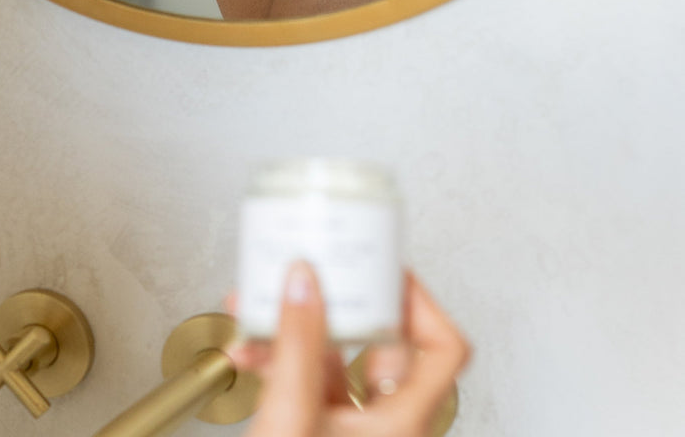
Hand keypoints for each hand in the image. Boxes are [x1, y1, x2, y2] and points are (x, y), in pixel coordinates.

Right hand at [239, 263, 467, 436]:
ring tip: (253, 312)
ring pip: (334, 357)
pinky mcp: (317, 430)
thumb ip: (297, 345)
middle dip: (333, 303)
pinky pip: (305, 377)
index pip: (443, 346)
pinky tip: (245, 349)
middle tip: (312, 273)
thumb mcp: (290, 416)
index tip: (380, 267)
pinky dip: (276, 355)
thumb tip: (306, 282)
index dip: (419, 300)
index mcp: (403, 422)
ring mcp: (352, 429)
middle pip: (380, 341)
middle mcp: (387, 425)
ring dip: (291, 328)